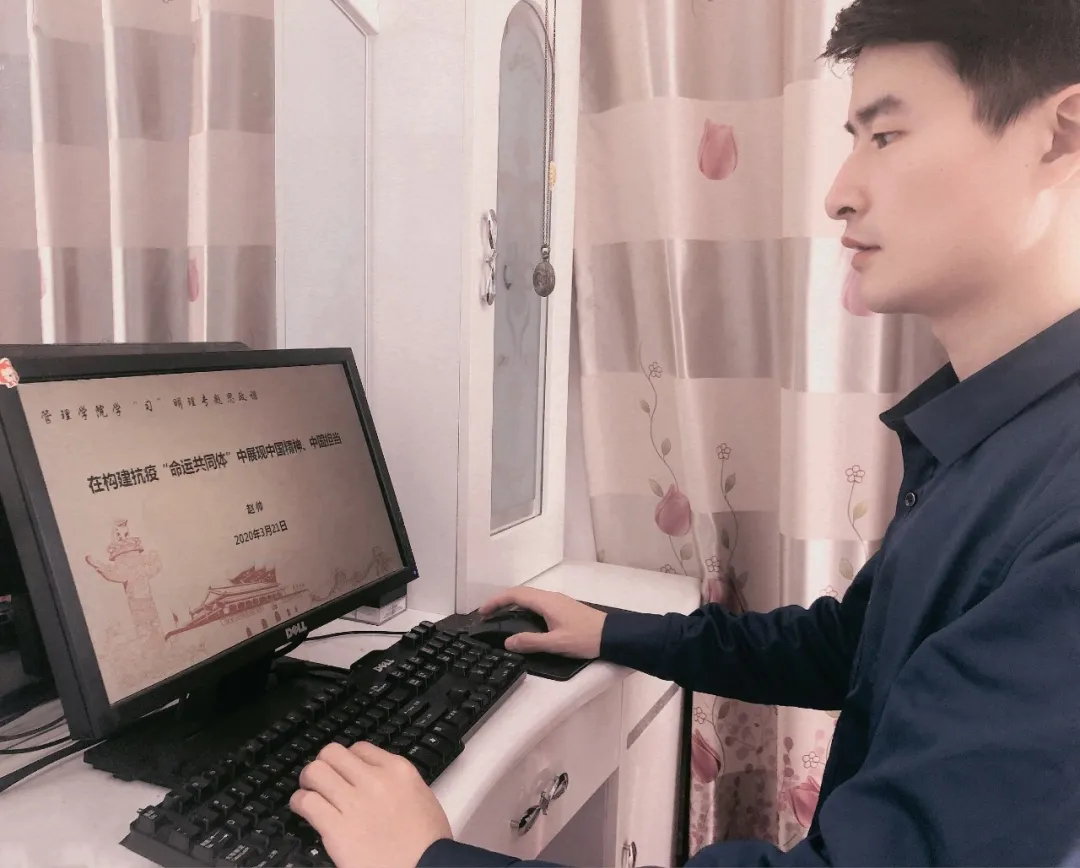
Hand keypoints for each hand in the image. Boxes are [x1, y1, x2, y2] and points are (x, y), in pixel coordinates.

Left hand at [290, 742, 451, 867]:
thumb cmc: (428, 842)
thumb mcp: (420, 796)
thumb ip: (395, 782)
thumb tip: (371, 778)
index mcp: (398, 770)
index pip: (359, 748)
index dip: (347, 761)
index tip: (343, 773)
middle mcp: (374, 780)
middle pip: (332, 752)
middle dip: (323, 765)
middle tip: (320, 780)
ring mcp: (355, 802)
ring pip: (316, 771)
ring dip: (308, 782)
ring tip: (310, 794)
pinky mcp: (336, 827)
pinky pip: (307, 801)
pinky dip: (300, 803)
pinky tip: (304, 810)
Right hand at [479, 586, 606, 657]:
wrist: (612, 635)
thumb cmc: (585, 638)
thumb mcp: (556, 643)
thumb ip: (531, 642)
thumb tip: (508, 641)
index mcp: (546, 602)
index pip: (515, 595)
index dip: (496, 601)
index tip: (482, 612)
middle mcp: (550, 597)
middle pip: (520, 593)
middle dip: (501, 601)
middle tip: (487, 614)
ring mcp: (558, 601)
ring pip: (530, 597)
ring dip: (513, 604)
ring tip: (501, 616)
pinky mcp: (564, 608)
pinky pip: (538, 602)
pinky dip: (524, 607)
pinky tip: (524, 620)